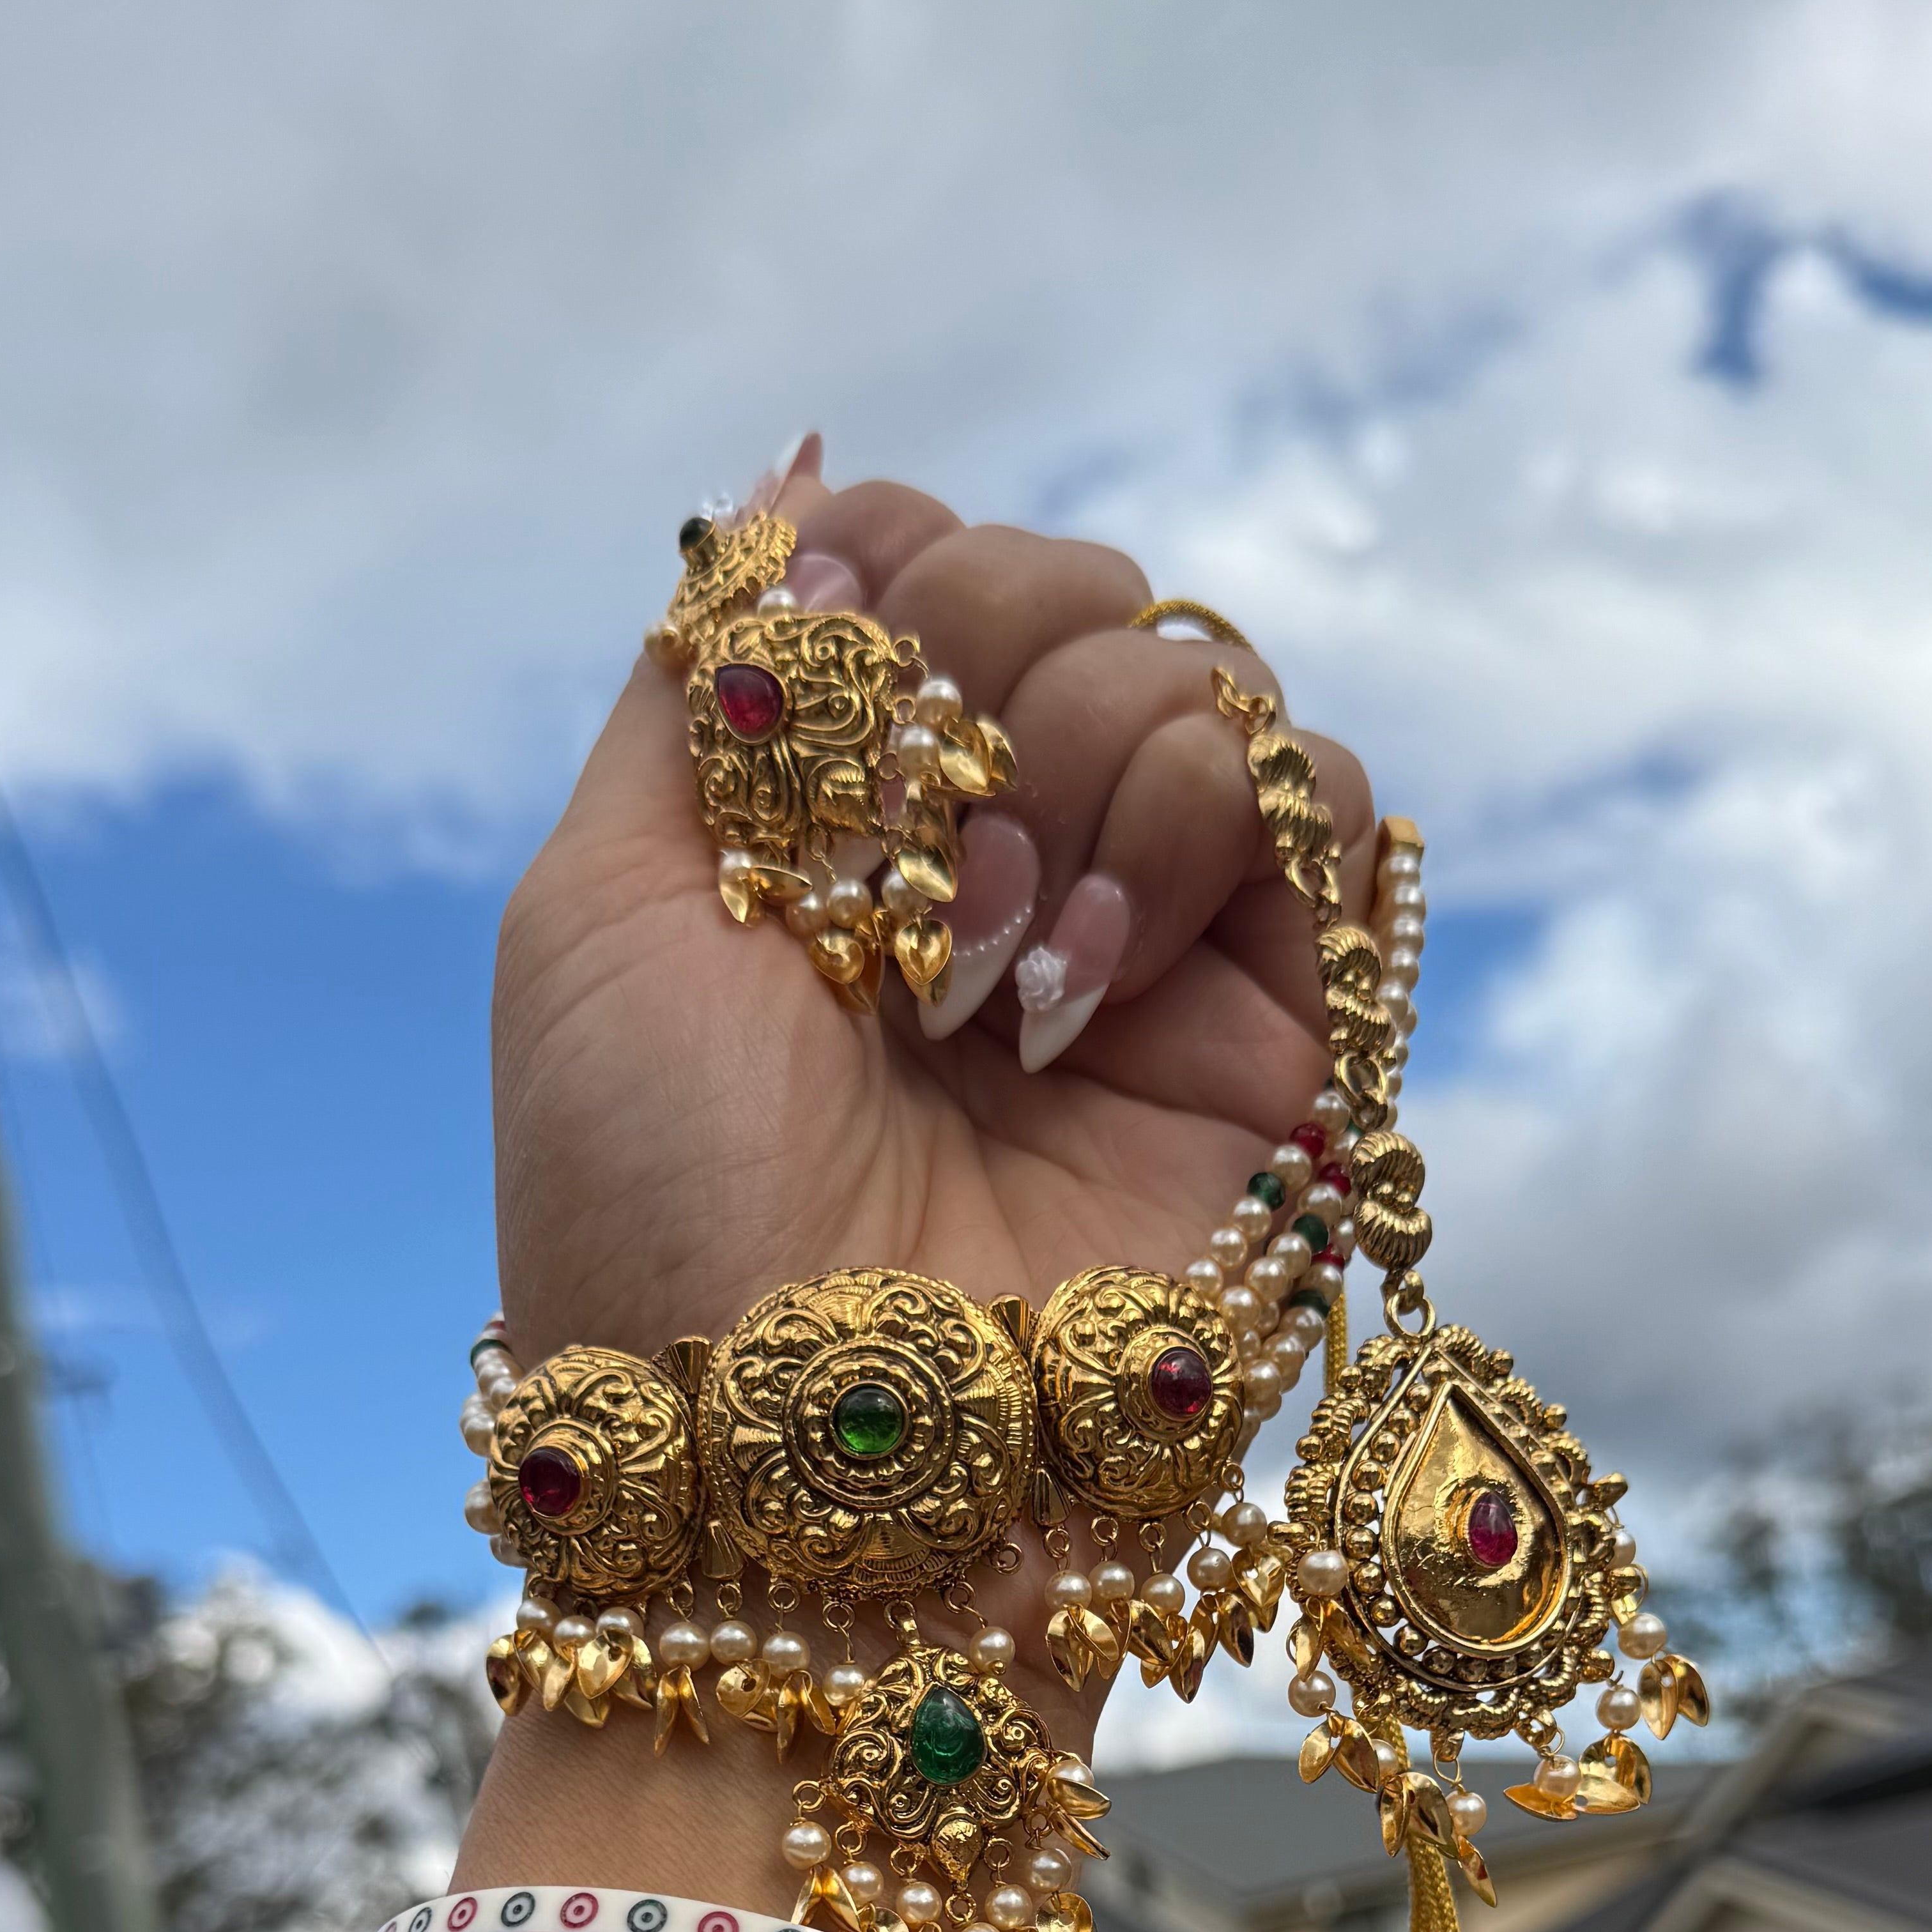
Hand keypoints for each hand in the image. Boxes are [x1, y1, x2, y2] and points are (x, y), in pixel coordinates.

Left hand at [493, 456, 1375, 1363]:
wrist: (797, 1456)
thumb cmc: (659, 1204)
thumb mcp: (597, 912)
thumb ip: (700, 685)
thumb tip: (798, 475)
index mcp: (845, 827)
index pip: (924, 565)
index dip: (890, 586)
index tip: (820, 722)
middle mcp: (1006, 866)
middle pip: (1076, 586)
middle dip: (984, 682)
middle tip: (914, 892)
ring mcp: (1154, 947)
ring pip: (1208, 679)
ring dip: (1093, 777)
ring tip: (999, 986)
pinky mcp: (1284, 1038)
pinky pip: (1334, 807)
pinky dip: (1221, 839)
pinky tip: (1099, 989)